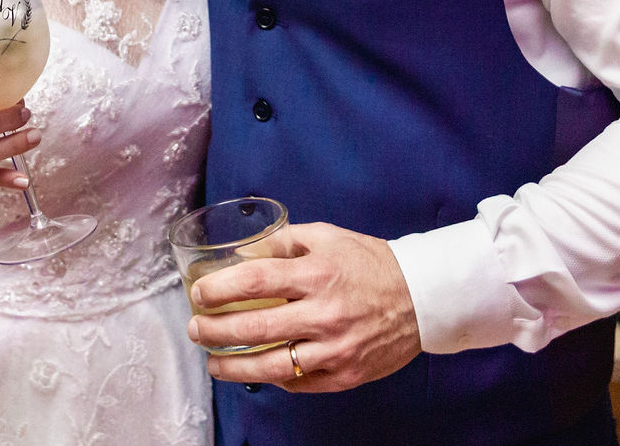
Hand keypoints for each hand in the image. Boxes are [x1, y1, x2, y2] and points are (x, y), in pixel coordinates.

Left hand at [189, 222, 420, 392]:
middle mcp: (324, 313)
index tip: (199, 294)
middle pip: (255, 327)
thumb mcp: (329, 237)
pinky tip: (258, 371)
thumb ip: (286, 241)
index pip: (255, 281)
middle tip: (195, 330)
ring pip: (273, 365)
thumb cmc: (372, 263)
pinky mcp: (346, 373)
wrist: (423, 297)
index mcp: (317, 273)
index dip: (220, 289)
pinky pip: (300, 382)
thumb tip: (247, 250)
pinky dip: (275, 378)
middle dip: (215, 331)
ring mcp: (335, 348)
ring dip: (235, 366)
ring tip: (214, 363)